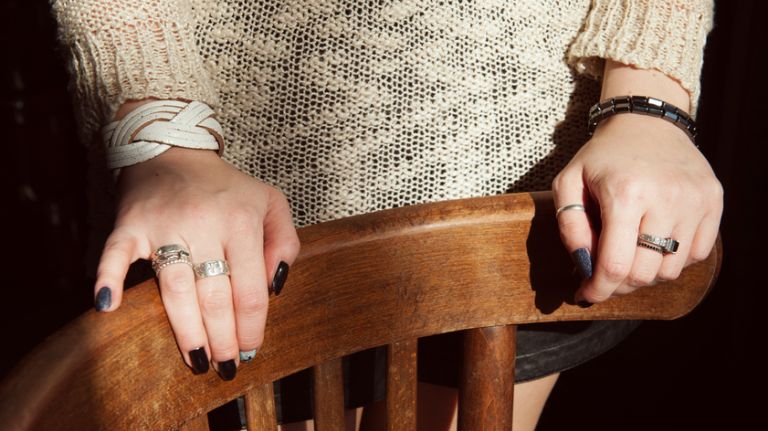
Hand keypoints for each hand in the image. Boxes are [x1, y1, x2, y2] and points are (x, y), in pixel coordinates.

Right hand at [93, 147, 300, 379]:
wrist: (174, 151)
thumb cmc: (227, 188)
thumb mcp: (271, 204)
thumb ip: (285, 243)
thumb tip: (275, 288)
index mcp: (242, 221)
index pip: (250, 288)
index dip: (251, 326)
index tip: (251, 350)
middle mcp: (204, 223)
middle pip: (214, 296)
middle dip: (223, 338)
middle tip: (226, 365)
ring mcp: (164, 224)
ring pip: (175, 288)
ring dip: (186, 330)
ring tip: (197, 360)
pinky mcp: (130, 223)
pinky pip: (115, 254)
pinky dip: (108, 278)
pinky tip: (108, 308)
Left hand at [552, 114, 722, 303]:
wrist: (646, 122)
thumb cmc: (603, 156)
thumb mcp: (569, 181)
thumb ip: (569, 224)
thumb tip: (582, 264)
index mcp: (625, 193)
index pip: (615, 264)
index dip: (599, 289)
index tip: (587, 295)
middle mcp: (666, 198)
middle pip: (645, 273)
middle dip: (619, 284)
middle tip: (605, 276)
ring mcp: (695, 201)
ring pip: (671, 270)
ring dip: (647, 274)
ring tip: (629, 256)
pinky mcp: (713, 201)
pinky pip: (696, 254)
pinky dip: (673, 259)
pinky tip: (654, 243)